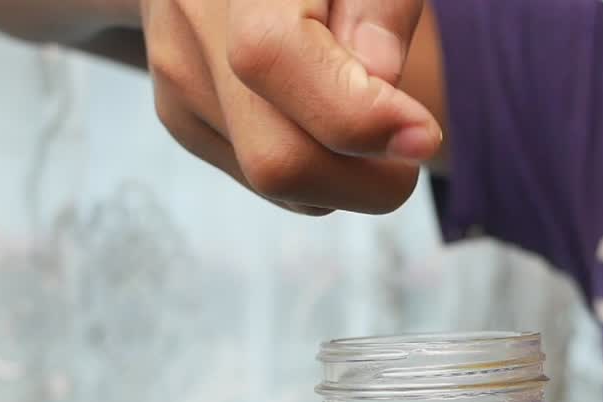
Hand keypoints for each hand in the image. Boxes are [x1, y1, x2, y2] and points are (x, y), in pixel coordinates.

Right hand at [140, 0, 441, 214]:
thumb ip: (379, 9)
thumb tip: (379, 81)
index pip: (276, 59)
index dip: (359, 116)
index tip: (424, 135)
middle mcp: (191, 24)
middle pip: (275, 156)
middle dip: (364, 182)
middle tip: (413, 148)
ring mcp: (178, 79)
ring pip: (272, 183)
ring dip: (341, 176)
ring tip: (367, 114)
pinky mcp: (180, 118)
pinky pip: (259, 180)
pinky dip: (311, 171)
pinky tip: (324, 119)